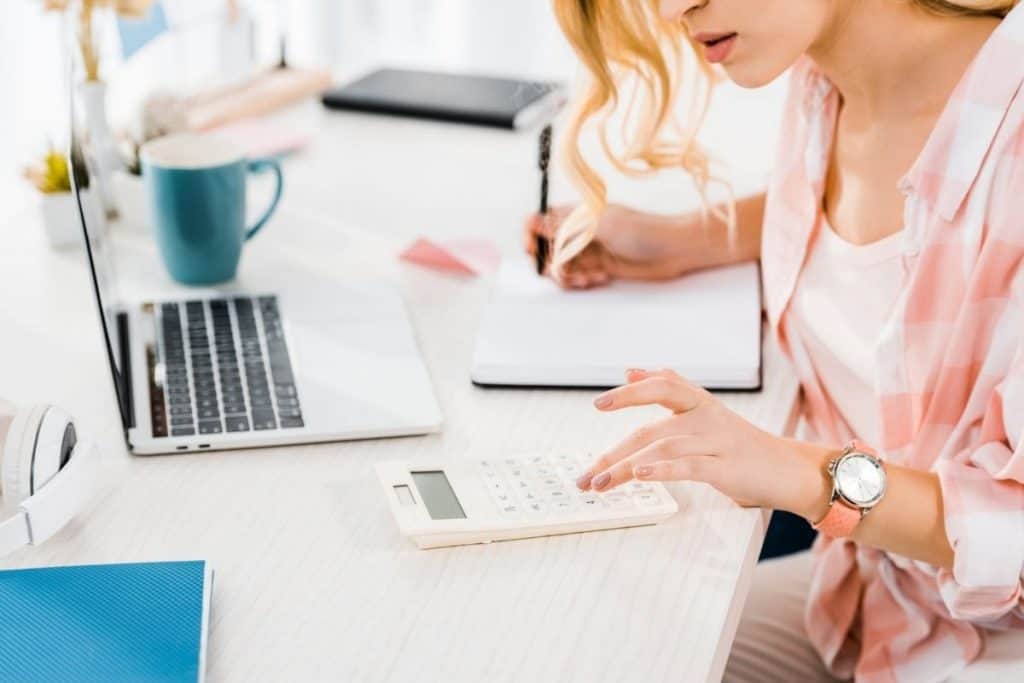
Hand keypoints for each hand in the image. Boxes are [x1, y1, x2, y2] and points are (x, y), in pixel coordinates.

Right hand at [523, 204, 704, 288]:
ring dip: (568, 276)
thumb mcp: (600, 226)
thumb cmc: (642, 230)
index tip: (533, 251)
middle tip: (562, 272)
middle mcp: (581, 231)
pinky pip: (578, 276)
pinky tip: (599, 279)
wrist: (674, 249)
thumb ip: (564, 226)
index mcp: (578, 214)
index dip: (532, 236)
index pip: (542, 220)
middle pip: (548, 247)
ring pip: (562, 265)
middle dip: (551, 262)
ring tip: (586, 278)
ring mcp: (591, 249)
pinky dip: (582, 281)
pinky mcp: (601, 267)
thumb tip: (534, 221)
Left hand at [577, 368, 829, 516]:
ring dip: (625, 469)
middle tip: (587, 472)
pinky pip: (688, 466)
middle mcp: (706, 417)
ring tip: (600, 484)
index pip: (661, 385)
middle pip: (650, 428)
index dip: (630, 393)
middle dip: (613, 452)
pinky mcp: (726, 468)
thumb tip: (631, 369)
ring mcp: (716, 442)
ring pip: (662, 449)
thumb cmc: (741, 444)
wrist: (790, 471)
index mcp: (699, 402)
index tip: (600, 404)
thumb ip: (671, 389)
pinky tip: (641, 476)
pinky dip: (661, 470)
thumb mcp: (705, 411)